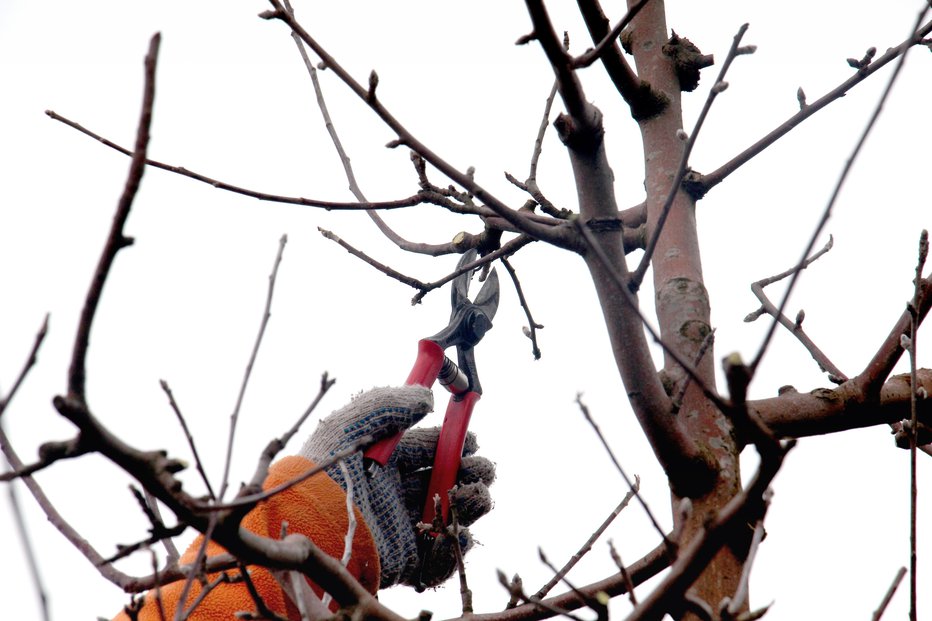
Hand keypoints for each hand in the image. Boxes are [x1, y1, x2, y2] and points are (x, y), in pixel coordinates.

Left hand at [300, 385, 494, 588]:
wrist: (312, 527)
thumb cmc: (324, 472)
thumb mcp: (350, 424)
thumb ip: (389, 403)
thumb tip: (427, 396)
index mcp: (384, 461)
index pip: (428, 447)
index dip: (453, 441)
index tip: (474, 438)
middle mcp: (395, 493)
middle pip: (446, 479)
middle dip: (472, 471)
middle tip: (481, 469)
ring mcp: (402, 526)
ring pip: (451, 512)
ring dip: (472, 502)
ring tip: (472, 495)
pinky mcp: (406, 559)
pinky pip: (442, 555)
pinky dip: (456, 544)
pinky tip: (456, 530)